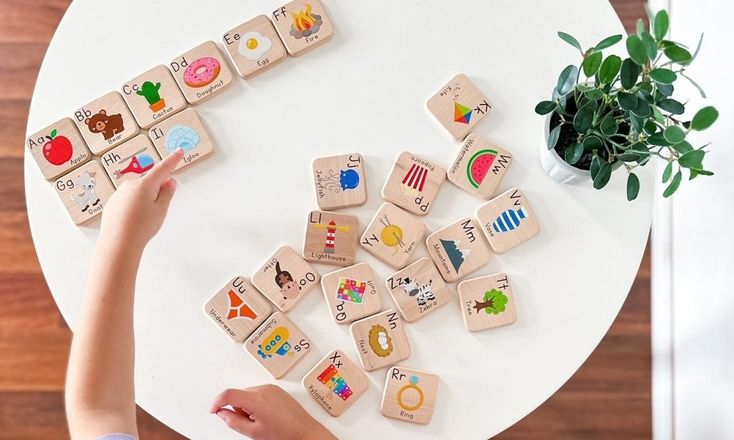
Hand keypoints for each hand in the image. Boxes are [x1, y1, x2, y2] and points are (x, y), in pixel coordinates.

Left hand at [98, 149, 183, 252]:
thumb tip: (169, 182)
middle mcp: (130, 184)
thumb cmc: (141, 227)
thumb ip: (167, 193)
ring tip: (144, 220)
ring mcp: (119, 193)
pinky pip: (127, 200)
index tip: (179, 151)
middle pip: (149, 182)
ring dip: (144, 200)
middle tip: (158, 209)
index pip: (163, 168)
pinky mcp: (112, 202)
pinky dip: (133, 207)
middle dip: (157, 190)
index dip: (173, 160)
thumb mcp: (161, 210)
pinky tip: (133, 221)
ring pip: (138, 192)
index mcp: (145, 184)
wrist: (118, 242)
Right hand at [210, 385, 336, 439]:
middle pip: (238, 394)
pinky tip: (267, 414)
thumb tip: (222, 413)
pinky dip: (257, 403)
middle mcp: (264, 389)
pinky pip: (258, 393)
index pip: (229, 394)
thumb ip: (233, 421)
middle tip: (250, 423)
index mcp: (256, 399)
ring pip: (248, 394)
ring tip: (262, 420)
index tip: (213, 409)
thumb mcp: (253, 432)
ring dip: (248, 405)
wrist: (304, 431)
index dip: (217, 402)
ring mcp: (271, 388)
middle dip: (238, 408)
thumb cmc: (283, 433)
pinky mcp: (276, 389)